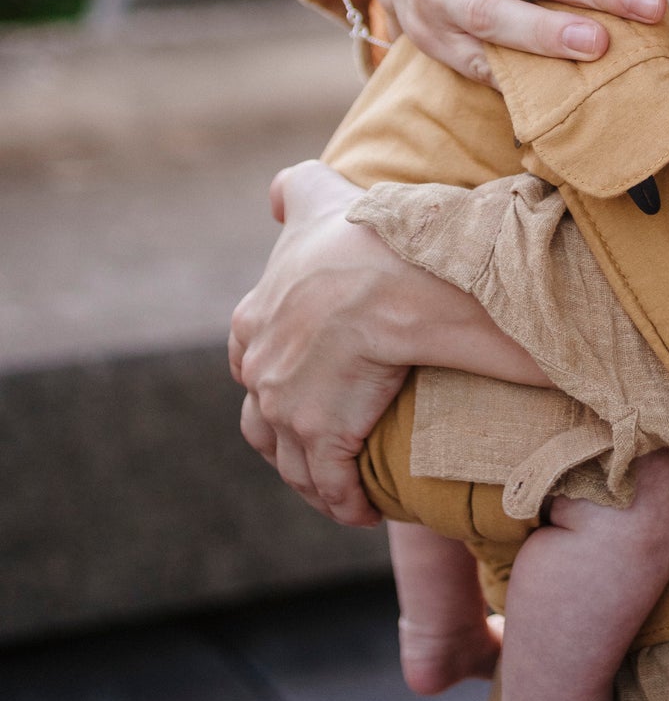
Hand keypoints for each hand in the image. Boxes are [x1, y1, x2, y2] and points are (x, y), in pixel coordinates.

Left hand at [229, 160, 518, 526]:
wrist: (387, 273)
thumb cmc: (356, 235)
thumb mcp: (315, 196)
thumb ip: (294, 189)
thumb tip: (277, 195)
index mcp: (255, 320)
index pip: (250, 361)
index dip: (271, 378)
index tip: (298, 389)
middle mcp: (261, 369)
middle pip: (261, 419)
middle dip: (282, 435)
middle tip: (317, 443)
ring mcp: (286, 408)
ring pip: (291, 461)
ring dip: (312, 479)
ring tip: (339, 489)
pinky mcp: (322, 436)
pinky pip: (330, 484)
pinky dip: (345, 502)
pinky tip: (363, 511)